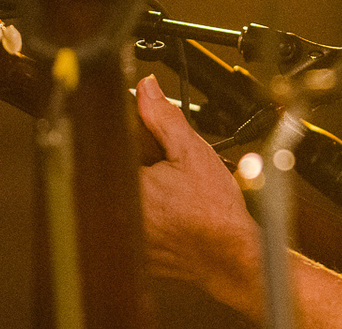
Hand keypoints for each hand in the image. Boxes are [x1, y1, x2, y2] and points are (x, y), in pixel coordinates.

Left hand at [137, 75, 265, 322]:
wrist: (228, 254)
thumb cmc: (214, 211)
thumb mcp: (191, 152)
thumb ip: (163, 118)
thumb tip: (146, 88)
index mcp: (123, 186)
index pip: (113, 145)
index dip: (134, 137)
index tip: (152, 140)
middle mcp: (115, 212)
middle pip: (117, 171)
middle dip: (139, 162)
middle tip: (168, 169)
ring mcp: (121, 234)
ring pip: (124, 196)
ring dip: (144, 188)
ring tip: (173, 193)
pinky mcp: (131, 249)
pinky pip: (132, 221)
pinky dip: (148, 212)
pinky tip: (171, 211)